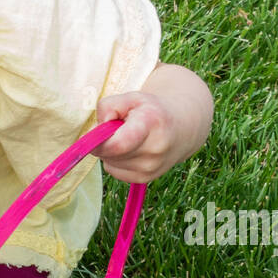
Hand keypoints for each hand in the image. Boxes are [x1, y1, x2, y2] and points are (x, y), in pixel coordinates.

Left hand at [91, 63, 213, 183]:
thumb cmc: (151, 110)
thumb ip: (109, 106)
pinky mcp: (144, 179)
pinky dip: (115, 160)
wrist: (182, 129)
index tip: (95, 134)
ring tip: (127, 138)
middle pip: (110, 153)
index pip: (118, 144)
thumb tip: (98, 129)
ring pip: (109, 162)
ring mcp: (150, 168)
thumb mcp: (132, 98)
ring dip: (110, 151)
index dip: (100, 142)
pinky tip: (129, 150)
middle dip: (104, 141)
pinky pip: (114, 170)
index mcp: (151, 124)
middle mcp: (154, 149)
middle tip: (116, 129)